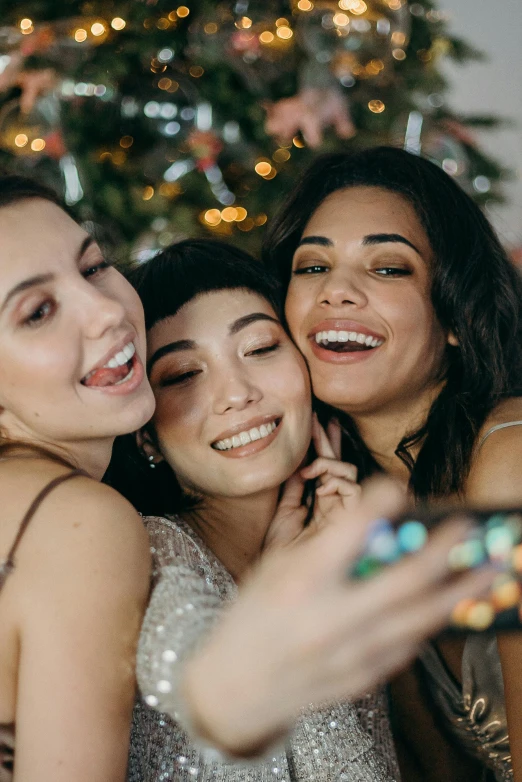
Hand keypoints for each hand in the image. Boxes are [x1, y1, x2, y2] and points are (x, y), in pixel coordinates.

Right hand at [183, 478, 495, 756]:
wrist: (236, 688)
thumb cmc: (254, 616)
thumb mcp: (276, 568)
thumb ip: (324, 548)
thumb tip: (374, 524)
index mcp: (299, 583)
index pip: (348, 533)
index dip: (378, 503)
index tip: (398, 486)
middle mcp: (328, 618)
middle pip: (403, 581)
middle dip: (442, 549)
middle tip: (466, 525)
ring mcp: (350, 653)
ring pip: (421, 618)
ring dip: (460, 590)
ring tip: (488, 567)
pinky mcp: (364, 678)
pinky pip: (409, 645)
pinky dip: (429, 619)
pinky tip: (446, 602)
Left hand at [263, 415, 358, 550]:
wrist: (282, 582)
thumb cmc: (282, 554)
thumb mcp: (285, 513)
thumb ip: (293, 489)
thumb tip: (297, 461)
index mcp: (321, 504)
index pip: (326, 468)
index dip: (322, 444)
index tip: (315, 421)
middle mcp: (337, 506)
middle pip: (339, 465)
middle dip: (328, 441)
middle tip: (318, 419)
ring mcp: (346, 513)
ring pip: (351, 474)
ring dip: (330, 464)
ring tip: (311, 470)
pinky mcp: (353, 522)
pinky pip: (354, 490)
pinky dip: (337, 481)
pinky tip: (320, 487)